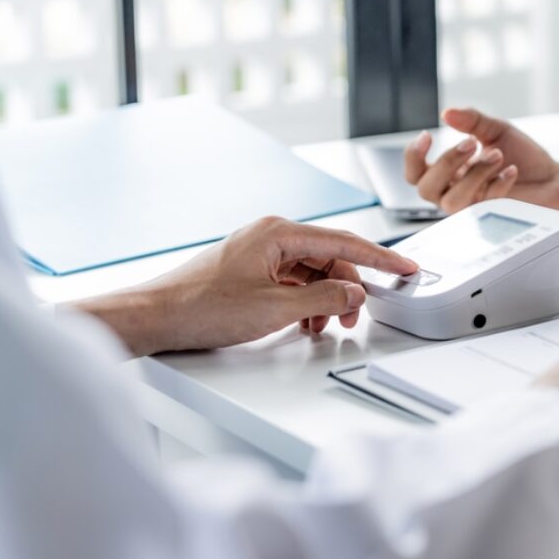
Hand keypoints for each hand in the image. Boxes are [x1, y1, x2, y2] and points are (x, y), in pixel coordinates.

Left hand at [75, 217, 417, 355]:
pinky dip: (304, 302)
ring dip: (324, 299)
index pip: (344, 241)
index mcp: (277, 233)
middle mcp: (269, 237)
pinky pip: (292, 283)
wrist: (153, 318)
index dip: (380, 257)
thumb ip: (324, 297)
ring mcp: (258, 255)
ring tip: (323, 325)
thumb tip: (354, 291)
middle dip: (347, 289)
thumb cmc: (200, 306)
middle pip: (329, 259)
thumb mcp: (275, 307)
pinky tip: (302, 322)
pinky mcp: (249, 273)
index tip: (405, 267)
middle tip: (354, 317)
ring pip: (311, 274)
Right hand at [405, 108, 558, 219]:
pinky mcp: (492, 217)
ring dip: (474, 174)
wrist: (554, 178)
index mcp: (449, 172)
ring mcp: (472, 207)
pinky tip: (512, 170)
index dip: (413, 156)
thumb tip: (446, 113)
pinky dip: (498, 184)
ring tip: (498, 154)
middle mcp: (455, 191)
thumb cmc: (522, 155)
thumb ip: (472, 120)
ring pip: (451, 200)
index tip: (428, 135)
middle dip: (446, 162)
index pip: (414, 172)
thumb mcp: (496, 130)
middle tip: (471, 143)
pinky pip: (483, 205)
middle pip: (425, 188)